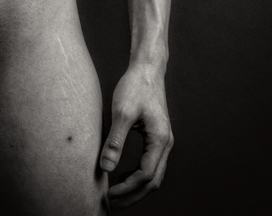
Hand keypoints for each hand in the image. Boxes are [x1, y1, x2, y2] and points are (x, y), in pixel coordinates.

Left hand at [99, 63, 172, 208]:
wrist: (147, 68)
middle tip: (112, 204)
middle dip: (133, 196)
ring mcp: (163, 141)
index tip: (108, 193)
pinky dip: (138, 175)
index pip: (145, 176)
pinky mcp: (157, 137)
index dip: (127, 188)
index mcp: (160, 140)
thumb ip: (115, 141)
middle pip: (152, 181)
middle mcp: (165, 144)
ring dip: (136, 188)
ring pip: (153, 174)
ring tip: (116, 194)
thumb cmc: (135, 86)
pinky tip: (123, 175)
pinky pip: (151, 164)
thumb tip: (106, 167)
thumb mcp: (122, 112)